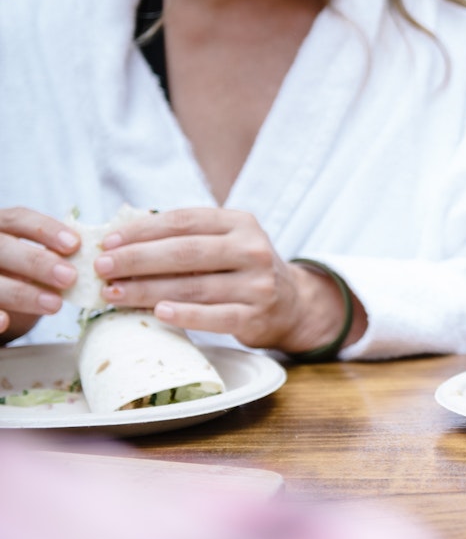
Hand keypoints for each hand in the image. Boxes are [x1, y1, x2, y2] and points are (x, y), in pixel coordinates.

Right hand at [0, 207, 79, 339]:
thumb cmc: (20, 271)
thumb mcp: (30, 257)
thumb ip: (54, 253)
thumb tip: (96, 256)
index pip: (17, 218)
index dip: (46, 229)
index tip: (76, 244)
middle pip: (2, 247)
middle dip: (37, 262)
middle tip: (70, 277)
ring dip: (20, 292)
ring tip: (55, 305)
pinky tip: (4, 321)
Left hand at [91, 208, 330, 352]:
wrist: (291, 304)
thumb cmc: (240, 269)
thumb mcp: (226, 242)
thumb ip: (186, 237)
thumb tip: (120, 242)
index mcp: (241, 223)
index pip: (185, 221)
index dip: (143, 230)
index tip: (108, 242)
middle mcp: (252, 249)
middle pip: (185, 252)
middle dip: (137, 259)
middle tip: (102, 268)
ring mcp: (257, 284)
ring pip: (193, 286)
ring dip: (146, 290)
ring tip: (112, 294)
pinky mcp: (256, 315)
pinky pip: (214, 317)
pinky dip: (184, 315)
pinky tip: (157, 313)